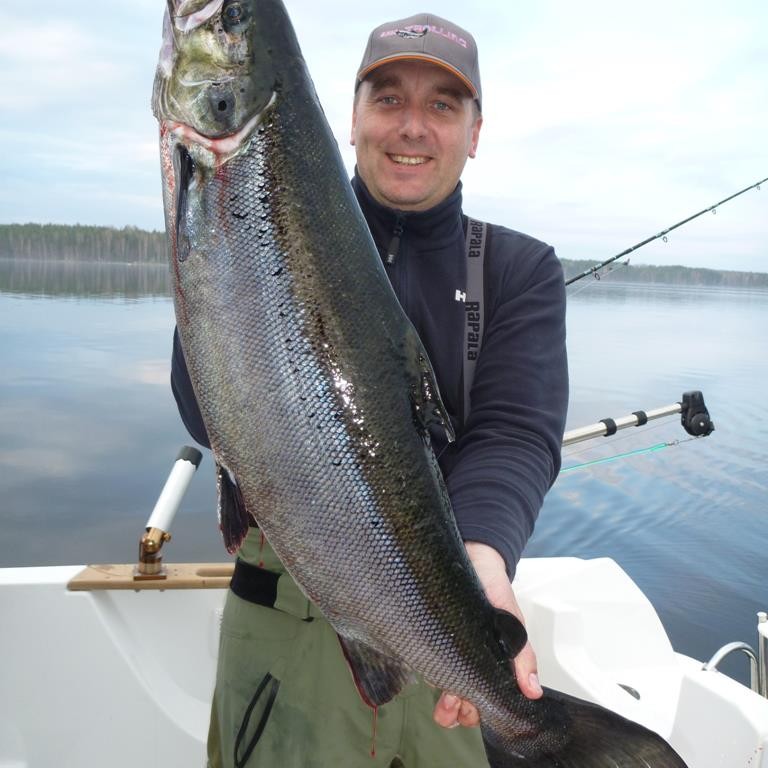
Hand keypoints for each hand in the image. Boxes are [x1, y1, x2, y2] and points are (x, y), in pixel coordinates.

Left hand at [433, 542, 542, 728]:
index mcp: (493, 657)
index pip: (486, 694)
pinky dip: (428, 673)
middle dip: (458, 710)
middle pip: (464, 695)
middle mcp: (470, 655)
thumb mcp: (511, 622)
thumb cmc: (494, 587)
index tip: (472, 713)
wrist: (473, 555)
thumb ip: (522, 655)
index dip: (479, 708)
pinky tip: (427, 676)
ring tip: (441, 708)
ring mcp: (450, 646)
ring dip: (444, 701)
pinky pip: (428, 660)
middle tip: (452, 712)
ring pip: (446, 684)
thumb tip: (533, 690)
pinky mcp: (432, 634)